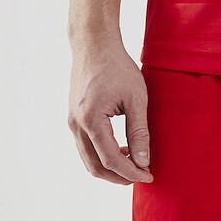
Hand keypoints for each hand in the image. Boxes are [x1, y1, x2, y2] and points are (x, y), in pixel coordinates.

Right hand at [67, 41, 154, 185]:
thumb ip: (139, 131)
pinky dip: (101, 154)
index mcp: (91, 120)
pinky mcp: (73, 117)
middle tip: (141, 175)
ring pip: (88, 159)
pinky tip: (120, 147)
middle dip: (118, 176)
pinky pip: (85, 146)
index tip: (149, 176)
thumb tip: (144, 161)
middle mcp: (76, 125)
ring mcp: (71, 122)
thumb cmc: (117, 66)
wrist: (94, 44)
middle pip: (94, 166)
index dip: (130, 172)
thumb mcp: (136, 97)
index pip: (111, 159)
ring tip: (134, 163)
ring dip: (109, 167)